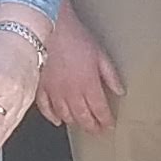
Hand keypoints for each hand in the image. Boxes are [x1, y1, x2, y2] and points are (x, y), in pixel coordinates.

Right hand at [38, 1, 122, 130]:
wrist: (50, 29)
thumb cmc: (75, 38)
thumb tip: (120, 90)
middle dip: (92, 126)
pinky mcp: (41, 87)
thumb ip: (110, 75)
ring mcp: (54, 92)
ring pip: (65, 115)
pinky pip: (45, 108)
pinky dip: (52, 116)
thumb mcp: (100, 54)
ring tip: (82, 126)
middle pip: (83, 117)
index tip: (109, 126)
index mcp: (88, 85)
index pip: (99, 110)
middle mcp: (71, 93)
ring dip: (75, 122)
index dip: (105, 120)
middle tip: (97, 132)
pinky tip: (58, 121)